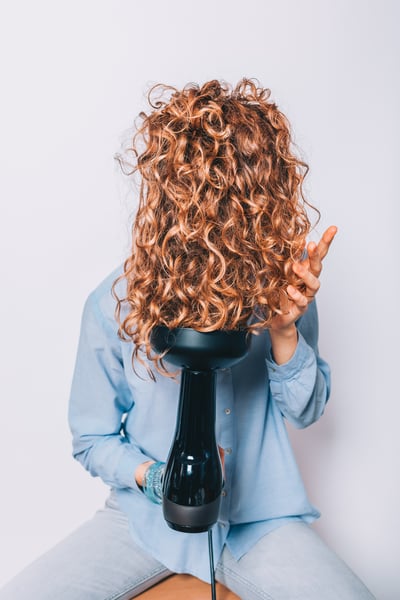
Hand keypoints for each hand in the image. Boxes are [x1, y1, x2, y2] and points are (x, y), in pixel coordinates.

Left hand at [269, 226, 336, 363]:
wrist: (276, 317)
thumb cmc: (279, 292)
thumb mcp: (281, 272)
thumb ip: (287, 259)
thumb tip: (291, 238)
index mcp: (306, 271)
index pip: (319, 254)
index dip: (326, 241)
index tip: (334, 228)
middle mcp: (309, 283)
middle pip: (317, 267)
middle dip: (316, 255)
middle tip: (311, 244)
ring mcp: (306, 296)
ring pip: (314, 285)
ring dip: (306, 275)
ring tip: (295, 267)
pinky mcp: (299, 309)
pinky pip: (302, 302)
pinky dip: (296, 295)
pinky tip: (289, 289)